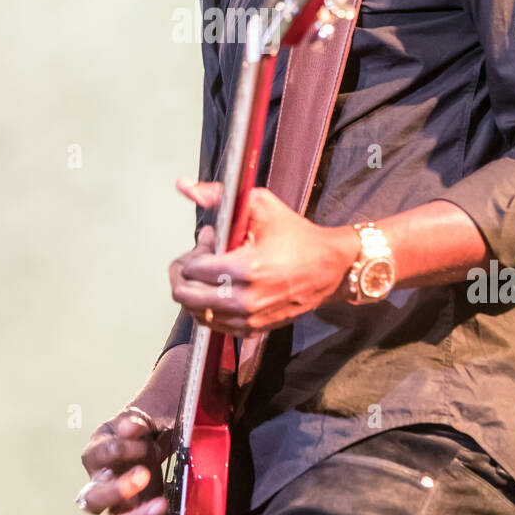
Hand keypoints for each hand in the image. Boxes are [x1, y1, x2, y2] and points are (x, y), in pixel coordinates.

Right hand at [78, 412, 175, 514]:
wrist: (140, 445)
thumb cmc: (131, 436)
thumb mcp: (132, 423)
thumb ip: (132, 425)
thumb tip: (132, 427)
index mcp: (95, 456)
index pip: (104, 455)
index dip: (125, 449)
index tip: (145, 444)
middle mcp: (98, 486)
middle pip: (94, 500)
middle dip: (118, 491)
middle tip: (143, 476)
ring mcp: (116, 507)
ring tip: (161, 505)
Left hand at [169, 178, 356, 336]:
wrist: (330, 267)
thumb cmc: (297, 236)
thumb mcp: (260, 205)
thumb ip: (218, 196)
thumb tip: (185, 185)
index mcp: (246, 268)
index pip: (193, 270)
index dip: (194, 251)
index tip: (209, 240)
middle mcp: (245, 299)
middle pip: (187, 296)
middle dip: (185, 274)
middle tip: (198, 258)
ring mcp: (249, 318)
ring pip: (197, 313)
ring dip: (195, 291)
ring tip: (210, 272)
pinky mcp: (254, 329)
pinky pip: (215, 325)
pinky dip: (209, 308)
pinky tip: (219, 288)